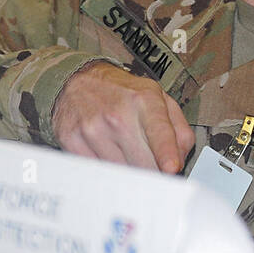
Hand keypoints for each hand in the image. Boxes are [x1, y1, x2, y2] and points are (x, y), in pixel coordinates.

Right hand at [52, 61, 194, 172]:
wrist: (79, 81)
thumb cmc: (124, 93)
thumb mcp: (160, 99)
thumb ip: (179, 130)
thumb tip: (181, 160)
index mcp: (145, 101)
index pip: (159, 132)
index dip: (166, 153)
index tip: (171, 168)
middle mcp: (118, 115)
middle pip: (143, 162)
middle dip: (153, 171)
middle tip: (153, 167)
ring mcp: (93, 128)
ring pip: (122, 171)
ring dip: (130, 171)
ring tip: (127, 154)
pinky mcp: (72, 141)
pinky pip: (98, 171)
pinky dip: (107, 169)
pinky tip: (108, 153)